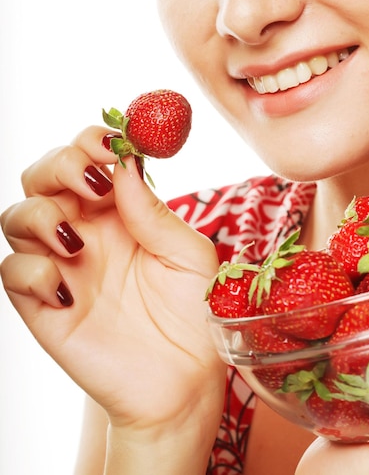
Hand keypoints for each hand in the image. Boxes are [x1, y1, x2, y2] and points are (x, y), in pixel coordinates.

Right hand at [1, 126, 225, 438]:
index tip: (115, 142)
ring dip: (40, 215)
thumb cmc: (194, 313)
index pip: (92, 160)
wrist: (184, 381)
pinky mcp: (43, 306)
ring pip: (18, 216)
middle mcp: (87, 231)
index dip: (95, 142)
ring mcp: (62, 266)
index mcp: (123, 212)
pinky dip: (31, 270)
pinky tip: (68, 290)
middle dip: (61, 165)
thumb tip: (127, 164)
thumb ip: (155, 213)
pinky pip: (13, 272)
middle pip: (45, 176)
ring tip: (77, 242)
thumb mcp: (189, 256)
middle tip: (92, 180)